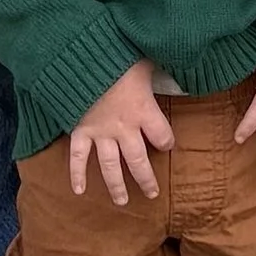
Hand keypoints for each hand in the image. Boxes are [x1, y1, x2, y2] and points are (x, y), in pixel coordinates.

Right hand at [68, 59, 173, 203]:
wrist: (81, 56)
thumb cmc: (116, 54)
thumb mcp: (146, 58)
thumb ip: (161, 65)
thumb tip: (179, 58)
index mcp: (144, 110)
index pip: (163, 136)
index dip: (168, 141)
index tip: (168, 144)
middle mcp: (124, 127)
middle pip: (138, 161)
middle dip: (146, 179)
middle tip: (152, 194)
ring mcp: (100, 132)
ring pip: (110, 166)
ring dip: (116, 186)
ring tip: (122, 202)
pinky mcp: (79, 130)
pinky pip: (77, 157)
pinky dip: (76, 174)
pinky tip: (79, 192)